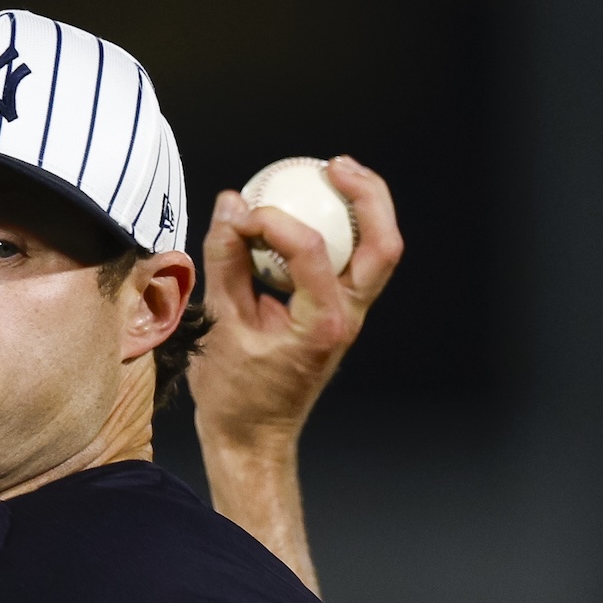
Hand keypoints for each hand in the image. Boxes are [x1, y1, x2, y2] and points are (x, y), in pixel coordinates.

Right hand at [185, 156, 403, 449]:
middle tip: (332, 164)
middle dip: (366, 195)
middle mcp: (347, 319)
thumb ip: (226, 262)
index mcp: (321, 327)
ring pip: (380, 251)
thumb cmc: (234, 395)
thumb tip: (231, 205)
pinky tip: (314, 209)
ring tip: (335, 172)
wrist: (253, 438)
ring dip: (366, 206)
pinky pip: (354, 261)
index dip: (275, 220)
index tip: (242, 213)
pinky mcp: (341, 314)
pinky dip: (342, 229)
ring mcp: (350, 317)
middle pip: (383, 244)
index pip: (312, 251)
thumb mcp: (219, 325)